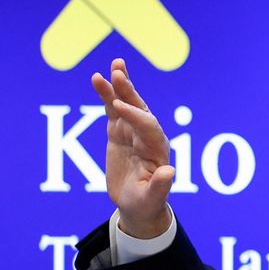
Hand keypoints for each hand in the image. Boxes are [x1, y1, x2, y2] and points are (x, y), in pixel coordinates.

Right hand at [91, 58, 173, 237]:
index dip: (135, 116)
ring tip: (115, 65)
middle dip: (130, 92)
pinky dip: (107, 94)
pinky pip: (113, 109)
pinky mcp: (120, 132)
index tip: (118, 107)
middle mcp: (148, 135)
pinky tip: (98, 78)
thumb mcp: (152, 198)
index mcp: (157, 149)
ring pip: (127, 104)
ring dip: (121, 85)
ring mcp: (133, 131)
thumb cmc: (146, 203)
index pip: (148, 127)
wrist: (139, 204)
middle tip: (118, 74)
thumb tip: (170, 172)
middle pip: (140, 109)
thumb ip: (160, 186)